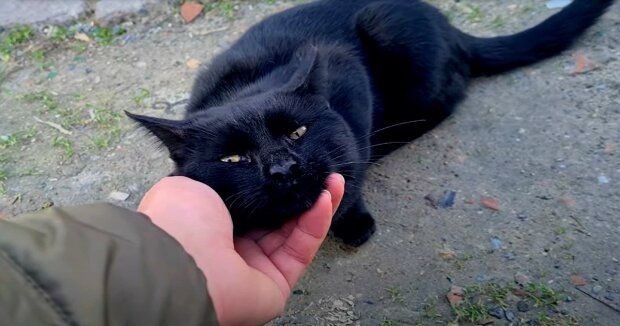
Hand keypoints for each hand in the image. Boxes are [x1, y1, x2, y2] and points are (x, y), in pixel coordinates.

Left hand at [138, 174, 344, 325]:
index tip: (291, 167)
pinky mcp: (277, 283)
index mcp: (211, 223)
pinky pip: (302, 249)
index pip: (252, 202)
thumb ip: (224, 175)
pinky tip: (326, 198)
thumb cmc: (179, 222)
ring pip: (295, 231)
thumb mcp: (194, 180)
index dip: (274, 185)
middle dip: (300, 192)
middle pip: (278, 217)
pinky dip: (317, 223)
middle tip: (319, 171)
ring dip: (316, 204)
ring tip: (333, 180)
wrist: (180, 262)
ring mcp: (256, 266)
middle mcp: (234, 246)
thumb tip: (241, 166)